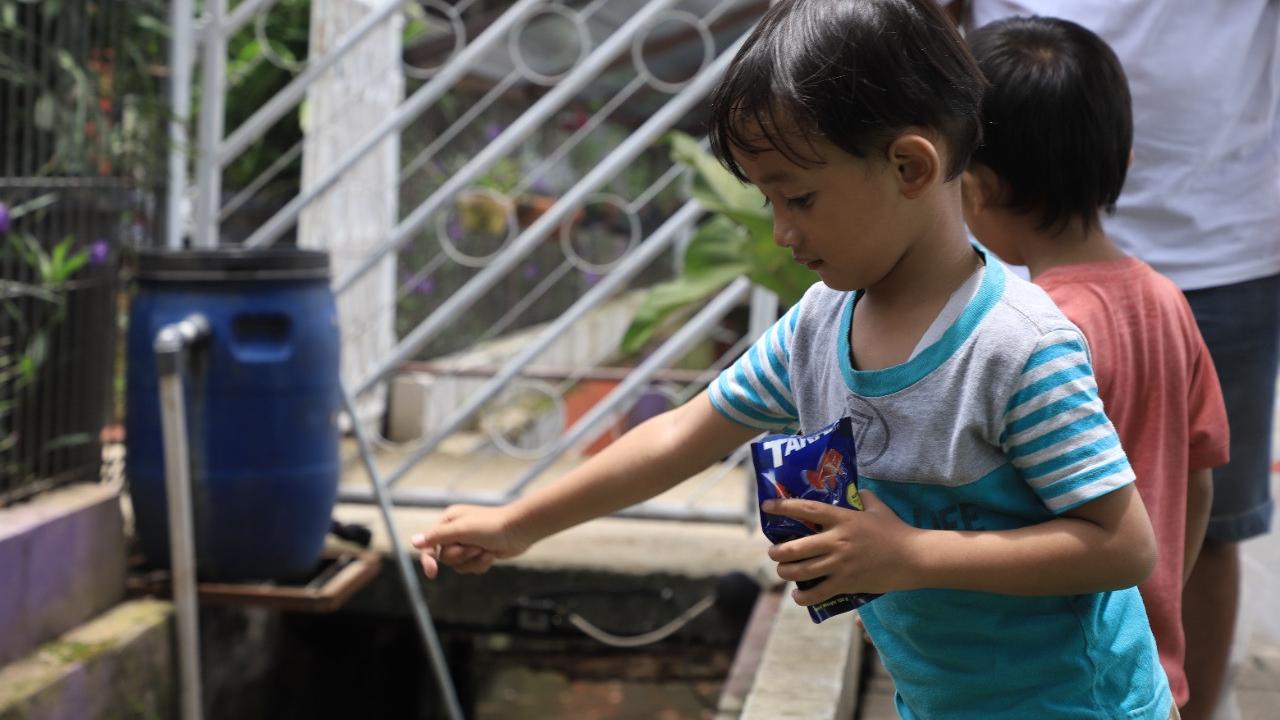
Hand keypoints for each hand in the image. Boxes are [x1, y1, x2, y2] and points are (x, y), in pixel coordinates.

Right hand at [410, 504, 530, 578]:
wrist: (520, 530)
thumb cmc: (491, 526)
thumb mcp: (462, 530)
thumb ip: (437, 536)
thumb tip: (413, 542)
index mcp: (448, 521)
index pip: (429, 543)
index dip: (428, 559)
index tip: (432, 573)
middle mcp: (456, 531)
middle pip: (445, 557)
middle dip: (461, 556)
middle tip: (475, 546)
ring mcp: (468, 542)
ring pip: (458, 565)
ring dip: (473, 561)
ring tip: (486, 550)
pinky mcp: (479, 553)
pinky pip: (471, 568)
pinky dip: (481, 564)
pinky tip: (491, 555)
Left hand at [763, 490, 920, 604]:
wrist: (914, 558)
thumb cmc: (896, 531)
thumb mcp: (878, 508)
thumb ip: (864, 498)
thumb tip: (857, 491)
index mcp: (842, 519)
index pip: (806, 509)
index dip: (783, 507)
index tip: (767, 507)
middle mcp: (836, 541)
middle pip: (795, 547)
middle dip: (777, 552)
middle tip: (774, 552)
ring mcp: (840, 564)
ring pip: (800, 571)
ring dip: (785, 572)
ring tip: (783, 571)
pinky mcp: (846, 583)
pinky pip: (817, 593)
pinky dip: (802, 596)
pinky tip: (798, 595)